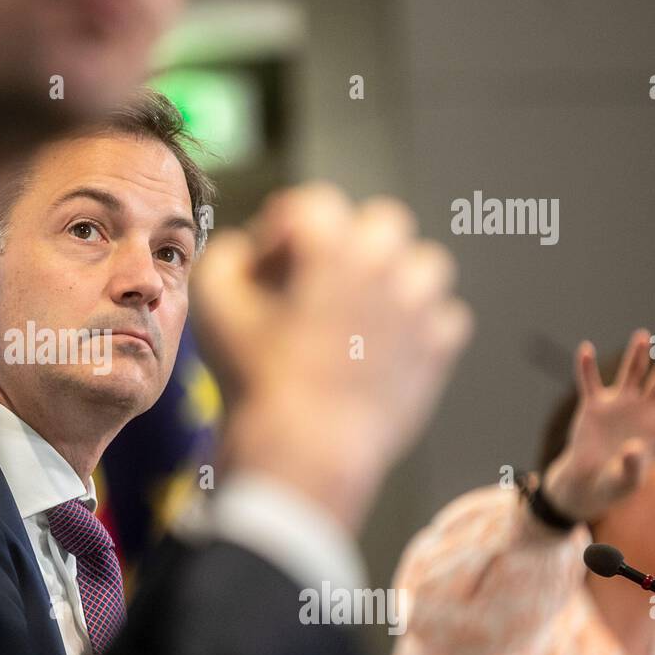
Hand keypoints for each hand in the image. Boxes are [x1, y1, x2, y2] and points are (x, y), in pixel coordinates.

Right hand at [191, 182, 472, 532]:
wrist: (303, 450)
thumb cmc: (253, 376)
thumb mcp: (211, 302)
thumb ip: (227, 253)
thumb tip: (249, 249)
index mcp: (331, 243)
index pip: (314, 205)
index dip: (285, 232)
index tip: (270, 269)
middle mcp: (384, 262)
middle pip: (379, 222)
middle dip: (349, 245)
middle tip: (322, 287)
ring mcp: (419, 305)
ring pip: (423, 265)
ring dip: (394, 280)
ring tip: (361, 316)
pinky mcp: (439, 348)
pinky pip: (443, 318)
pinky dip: (418, 329)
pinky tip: (383, 352)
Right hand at [542, 329, 654, 522]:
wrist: (589, 480)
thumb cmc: (615, 482)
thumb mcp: (627, 480)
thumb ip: (632, 466)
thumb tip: (632, 447)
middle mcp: (643, 411)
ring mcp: (619, 405)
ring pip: (631, 375)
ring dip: (637, 356)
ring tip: (643, 336)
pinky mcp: (593, 406)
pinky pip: (589, 382)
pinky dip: (586, 366)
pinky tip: (585, 348)